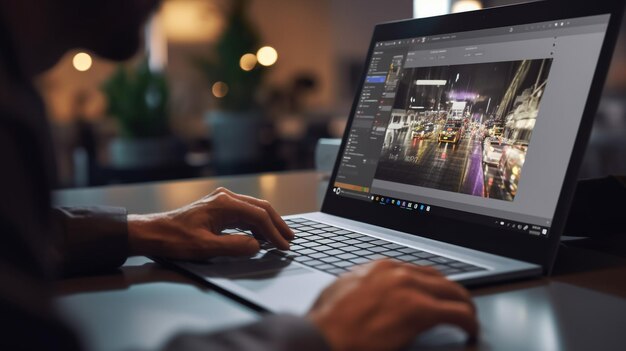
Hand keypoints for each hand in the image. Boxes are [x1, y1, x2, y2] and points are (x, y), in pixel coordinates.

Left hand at [127, 187, 293, 259]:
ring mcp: (221, 201)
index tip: (283, 246)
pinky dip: (255, 224)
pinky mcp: (218, 208)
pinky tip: (259, 236)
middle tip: (289, 239)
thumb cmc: (174, 239)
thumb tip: (256, 245)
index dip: (273, 232)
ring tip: (278, 239)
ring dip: (267, 224)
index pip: (258, 216)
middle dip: (276, 224)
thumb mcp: (205, 247)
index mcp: (223, 204)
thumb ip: (234, 246)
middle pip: (260, 208)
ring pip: (253, 210)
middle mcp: (225, 198)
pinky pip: (244, 214)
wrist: (153, 233)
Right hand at [308, 260, 477, 350]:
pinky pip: (457, 313)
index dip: (430, 284)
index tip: (434, 293)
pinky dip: (468, 321)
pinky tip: (470, 330)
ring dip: (464, 305)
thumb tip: (368, 296)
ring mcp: (409, 288)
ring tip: (469, 317)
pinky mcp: (419, 310)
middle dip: (451, 292)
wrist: (322, 336)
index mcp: (379, 267)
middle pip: (438, 277)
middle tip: (459, 305)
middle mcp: (396, 271)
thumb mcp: (341, 292)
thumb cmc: (325, 322)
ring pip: (453, 291)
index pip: (416, 270)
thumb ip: (362, 287)